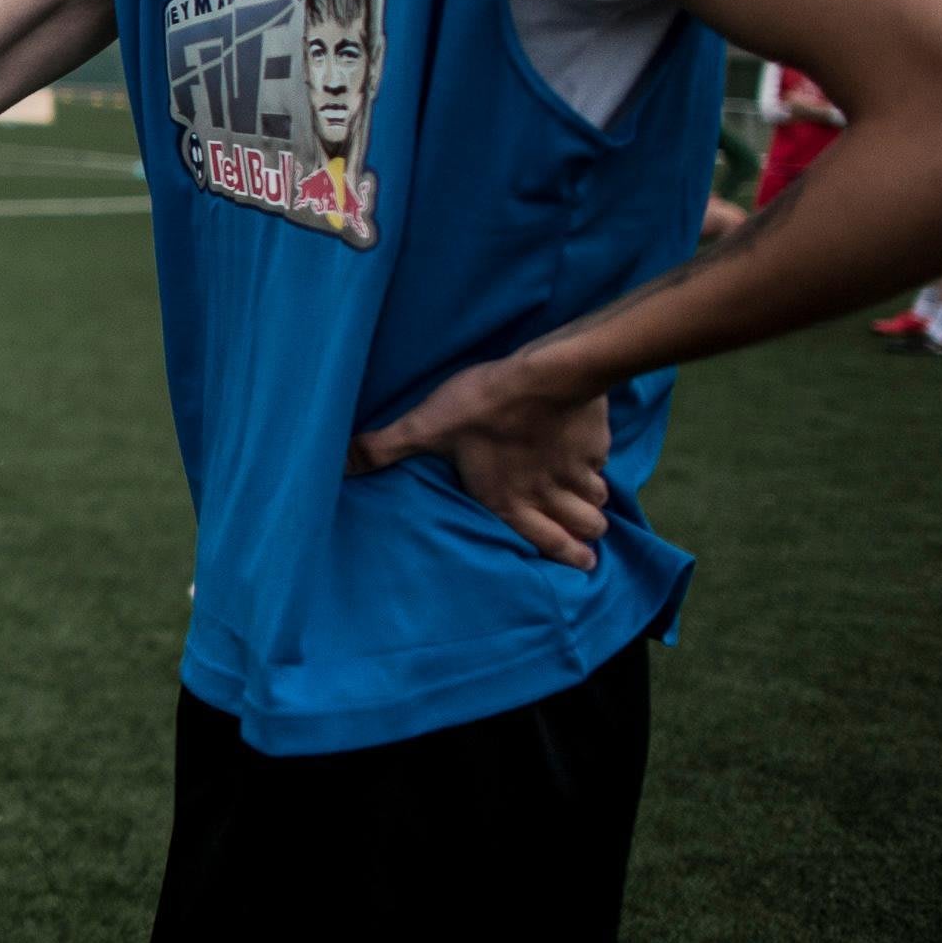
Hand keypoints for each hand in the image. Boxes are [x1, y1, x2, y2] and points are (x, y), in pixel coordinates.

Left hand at [347, 351, 611, 569]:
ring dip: (594, 504)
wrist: (546, 376)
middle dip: (585, 535)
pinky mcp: (595, 443)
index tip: (580, 566)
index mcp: (508, 500)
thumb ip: (384, 448)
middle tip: (588, 542)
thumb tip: (339, 465)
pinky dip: (598, 466)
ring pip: (598, 500)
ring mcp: (576, 470)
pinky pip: (602, 464)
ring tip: (592, 506)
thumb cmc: (482, 406)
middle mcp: (548, 494)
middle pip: (584, 526)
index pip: (545, 542)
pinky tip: (592, 459)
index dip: (564, 556)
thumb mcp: (425, 427)